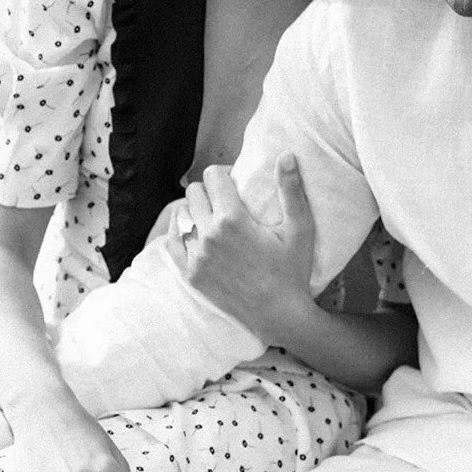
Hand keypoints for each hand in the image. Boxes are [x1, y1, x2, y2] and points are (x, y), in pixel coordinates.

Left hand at [167, 155, 316, 343]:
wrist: (279, 316)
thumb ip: (291, 190)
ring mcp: (196, 256)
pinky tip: (193, 232)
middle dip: (208, 191)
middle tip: (223, 202)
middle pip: (194, 192)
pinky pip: (171, 241)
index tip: (233, 185)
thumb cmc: (293, 273)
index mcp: (233, 219)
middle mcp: (209, 235)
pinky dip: (179, 232)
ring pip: (181, 214)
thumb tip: (286, 155)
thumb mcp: (299, 230)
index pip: (213, 176)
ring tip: (210, 219)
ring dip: (194, 211)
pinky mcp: (191, 274)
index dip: (224, 176)